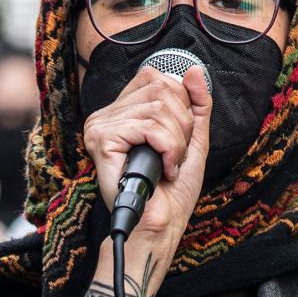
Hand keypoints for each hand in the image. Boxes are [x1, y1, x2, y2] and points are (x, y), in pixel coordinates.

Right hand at [82, 64, 211, 261]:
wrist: (160, 225)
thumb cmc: (172, 190)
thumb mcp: (192, 138)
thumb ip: (196, 103)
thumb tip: (195, 71)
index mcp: (122, 110)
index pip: (156, 78)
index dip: (179, 104)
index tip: (179, 138)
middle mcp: (107, 113)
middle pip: (162, 90)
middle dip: (183, 126)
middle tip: (175, 156)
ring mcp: (101, 125)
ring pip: (159, 109)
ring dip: (177, 142)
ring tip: (169, 165)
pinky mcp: (103, 140)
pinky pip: (150, 127)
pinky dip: (168, 149)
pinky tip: (163, 169)